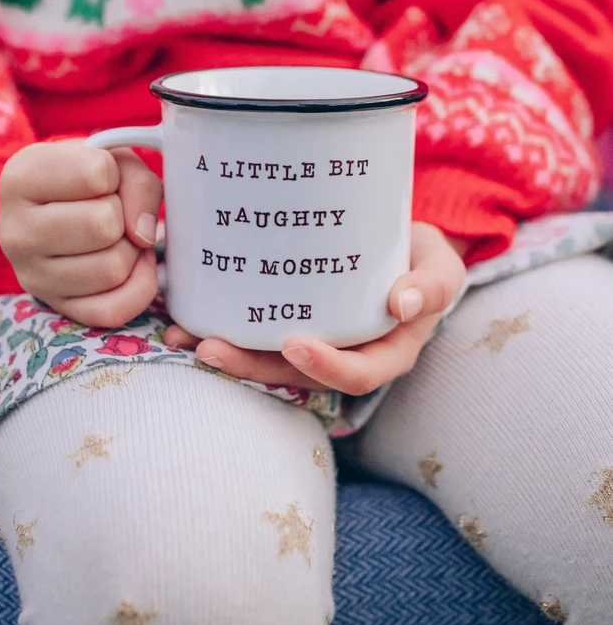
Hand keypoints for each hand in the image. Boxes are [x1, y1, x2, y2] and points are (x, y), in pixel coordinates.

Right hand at [0, 140, 162, 326]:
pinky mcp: (57, 307)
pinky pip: (113, 310)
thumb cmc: (89, 178)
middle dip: (123, 216)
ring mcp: (31, 276)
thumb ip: (138, 184)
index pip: (97, 175)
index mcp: (19, 179)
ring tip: (114, 237)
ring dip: (131, 251)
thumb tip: (144, 236)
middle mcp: (14, 232)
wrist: (63, 207)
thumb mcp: (115, 161)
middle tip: (111, 211)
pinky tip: (129, 265)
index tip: (100, 178)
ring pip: (113, 269)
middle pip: (104, 226)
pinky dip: (137, 287)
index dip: (114, 174)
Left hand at [164, 223, 466, 392]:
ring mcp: (316, 343)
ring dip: (226, 354)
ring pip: (269, 361)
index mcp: (386, 352)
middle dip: (252, 367)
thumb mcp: (442, 267)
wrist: (403, 250)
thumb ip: (432, 284)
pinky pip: (259, 335)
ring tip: (183, 336)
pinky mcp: (292, 324)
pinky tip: (188, 315)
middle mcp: (346, 357)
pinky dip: (224, 328)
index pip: (357, 374)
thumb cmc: (422, 261)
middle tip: (210, 348)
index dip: (325, 367)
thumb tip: (403, 304)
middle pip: (297, 374)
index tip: (293, 343)